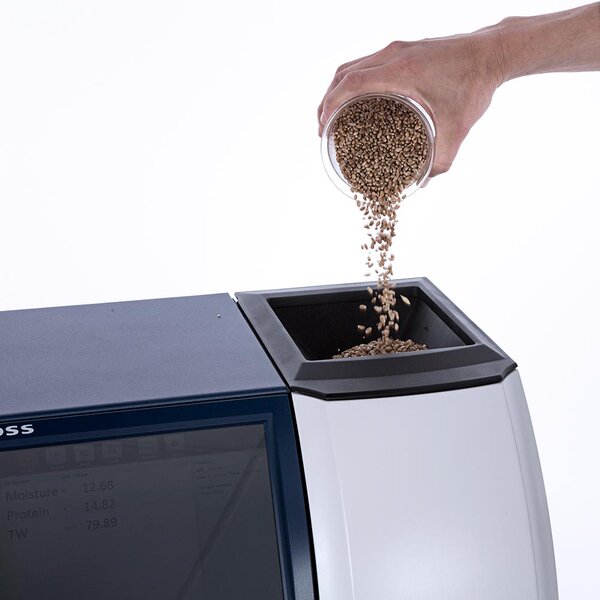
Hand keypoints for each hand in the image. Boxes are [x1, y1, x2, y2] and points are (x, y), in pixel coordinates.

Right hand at [317, 30, 504, 175]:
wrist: (492, 53)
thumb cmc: (475, 85)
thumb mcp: (458, 128)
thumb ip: (442, 160)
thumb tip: (424, 182)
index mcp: (401, 71)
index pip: (351, 83)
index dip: (330, 104)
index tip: (323, 126)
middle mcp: (394, 55)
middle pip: (344, 73)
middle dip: (327, 99)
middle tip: (324, 126)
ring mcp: (397, 49)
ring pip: (353, 65)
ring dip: (338, 89)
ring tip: (333, 114)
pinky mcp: (403, 49)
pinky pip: (367, 62)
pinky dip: (354, 81)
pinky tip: (359, 100)